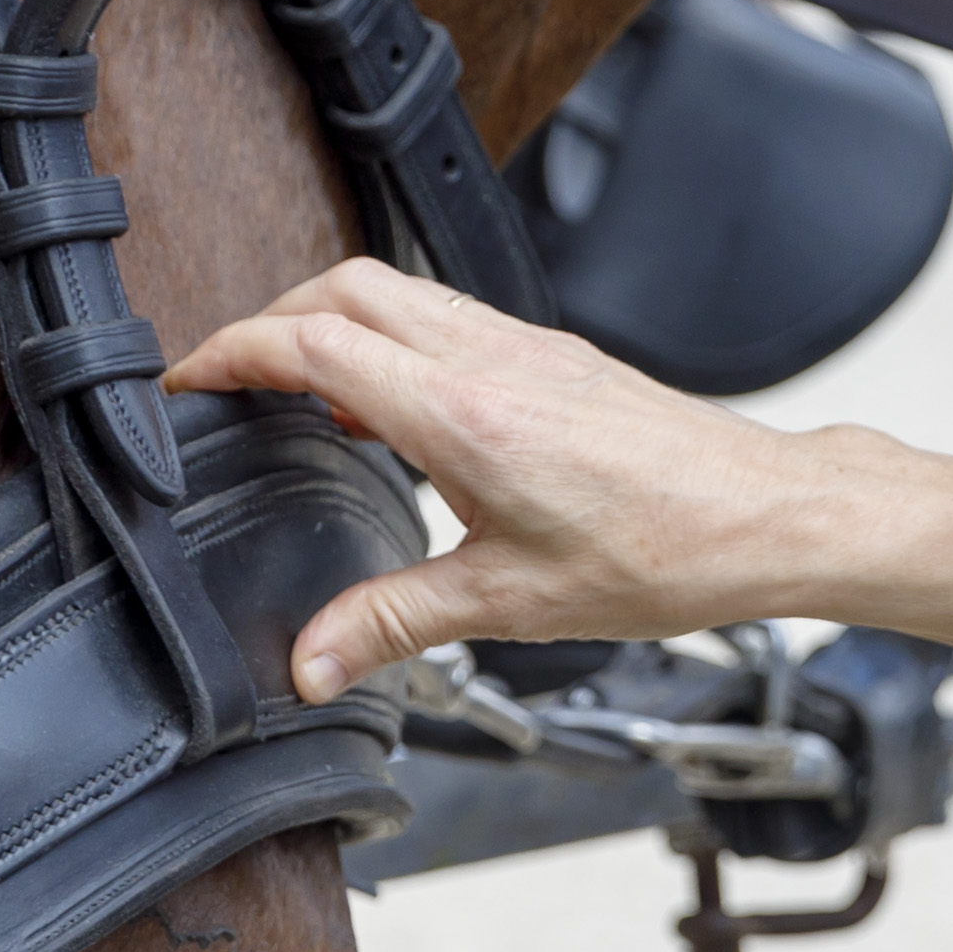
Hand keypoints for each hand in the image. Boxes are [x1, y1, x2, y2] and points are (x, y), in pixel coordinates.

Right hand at [166, 260, 844, 700]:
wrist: (765, 514)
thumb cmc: (665, 549)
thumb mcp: (511, 603)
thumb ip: (395, 623)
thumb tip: (312, 661)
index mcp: (464, 412)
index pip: (316, 343)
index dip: (233, 353)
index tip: (187, 383)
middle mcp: (491, 359)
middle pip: (345, 289)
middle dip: (269, 321)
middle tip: (227, 382)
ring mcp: (527, 348)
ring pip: (400, 294)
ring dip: (332, 323)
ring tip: (295, 392)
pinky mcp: (555, 358)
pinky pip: (449, 318)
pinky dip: (394, 340)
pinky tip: (391, 409)